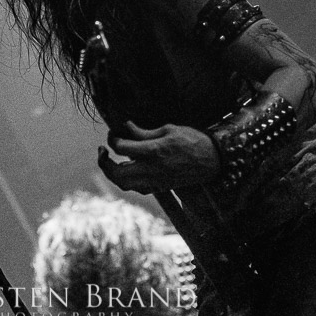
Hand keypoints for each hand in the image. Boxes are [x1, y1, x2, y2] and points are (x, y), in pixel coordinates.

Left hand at [98, 120, 219, 192]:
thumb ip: (144, 131)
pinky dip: (128, 180)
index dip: (113, 139)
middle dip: (104, 163)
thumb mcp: (168, 129)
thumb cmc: (192, 140)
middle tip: (103, 150)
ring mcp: (155, 181)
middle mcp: (152, 169)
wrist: (212, 160)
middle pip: (117, 173)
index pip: (122, 148)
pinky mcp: (160, 186)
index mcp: (154, 151)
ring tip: (111, 161)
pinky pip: (137, 188)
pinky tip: (129, 168)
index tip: (114, 132)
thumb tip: (126, 127)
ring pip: (125, 185)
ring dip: (113, 173)